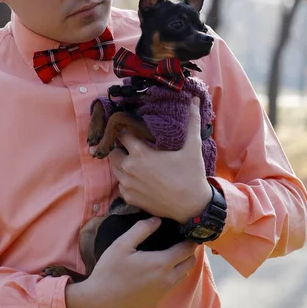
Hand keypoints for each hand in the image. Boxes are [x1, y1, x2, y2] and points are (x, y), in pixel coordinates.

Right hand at [65, 217, 196, 307]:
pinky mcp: (156, 301)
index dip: (191, 240)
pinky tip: (158, 269)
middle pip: (190, 264)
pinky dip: (172, 276)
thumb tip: (157, 219)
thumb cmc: (110, 270)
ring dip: (182, 264)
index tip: (189, 231)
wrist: (100, 301)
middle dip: (189, 251)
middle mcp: (167, 280)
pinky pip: (171, 286)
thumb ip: (142, 229)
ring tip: (172, 253)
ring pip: (182, 276)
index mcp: (161, 264)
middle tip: (182, 240)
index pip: (187, 250)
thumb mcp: (122, 244)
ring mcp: (163, 293)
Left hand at [108, 98, 211, 223]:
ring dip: (120, 163)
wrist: (192, 207)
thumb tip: (194, 100)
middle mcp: (129, 168)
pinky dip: (125, 180)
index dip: (123, 129)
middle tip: (130, 145)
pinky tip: (137, 178)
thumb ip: (191, 121)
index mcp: (140, 153)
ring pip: (114, 168)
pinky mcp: (129, 198)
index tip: (128, 127)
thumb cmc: (191, 175)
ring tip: (133, 160)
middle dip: (119, 147)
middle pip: (113, 151)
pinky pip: (120, 186)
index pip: (121, 134)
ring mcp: (127, 185)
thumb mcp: (192, 147)